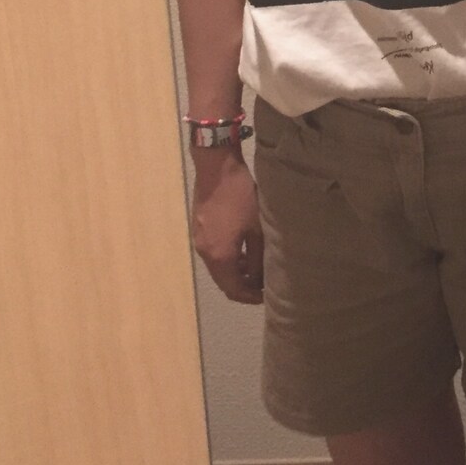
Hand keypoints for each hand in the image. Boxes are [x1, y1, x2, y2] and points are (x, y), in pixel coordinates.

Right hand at [190, 150, 264, 304]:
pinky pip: (213, 254)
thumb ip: (257, 258)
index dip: (250, 297)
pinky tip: (243, 252)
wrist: (216, 167)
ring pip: (218, 268)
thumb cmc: (241, 197)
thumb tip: (259, 279)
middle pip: (223, 281)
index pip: (233, 289)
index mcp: (220, 256)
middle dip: (243, 287)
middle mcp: (205, 253)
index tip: (266, 297)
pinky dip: (227, 260)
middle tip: (262, 287)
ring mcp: (199, 241)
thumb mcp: (256, 229)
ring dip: (235, 273)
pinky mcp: (199, 230)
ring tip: (256, 271)